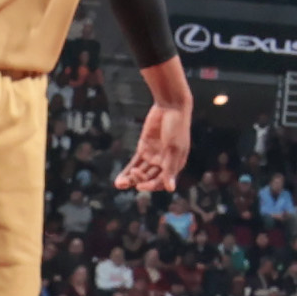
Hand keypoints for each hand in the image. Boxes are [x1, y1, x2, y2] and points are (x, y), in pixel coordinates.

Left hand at [120, 76, 192, 193]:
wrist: (170, 106)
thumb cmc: (177, 127)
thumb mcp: (173, 149)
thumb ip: (169, 169)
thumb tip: (170, 189)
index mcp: (175, 165)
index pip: (162, 182)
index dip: (151, 186)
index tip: (140, 186)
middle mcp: (164, 162)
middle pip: (150, 178)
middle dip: (139, 181)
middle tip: (129, 180)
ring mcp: (153, 155)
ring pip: (141, 173)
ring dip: (131, 179)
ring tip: (119, 184)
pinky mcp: (144, 148)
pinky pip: (135, 163)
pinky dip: (128, 171)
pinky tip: (120, 179)